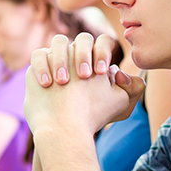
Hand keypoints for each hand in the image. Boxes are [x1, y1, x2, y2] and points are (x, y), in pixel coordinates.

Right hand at [24, 34, 144, 137]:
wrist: (64, 131)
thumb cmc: (92, 116)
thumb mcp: (120, 105)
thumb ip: (133, 87)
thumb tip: (119, 71)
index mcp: (97, 60)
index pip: (103, 42)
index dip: (103, 52)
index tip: (100, 72)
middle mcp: (77, 56)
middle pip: (83, 39)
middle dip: (84, 54)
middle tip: (84, 76)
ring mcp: (57, 59)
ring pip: (59, 41)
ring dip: (62, 59)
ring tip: (63, 82)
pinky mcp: (37, 67)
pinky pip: (38, 55)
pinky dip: (42, 66)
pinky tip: (47, 84)